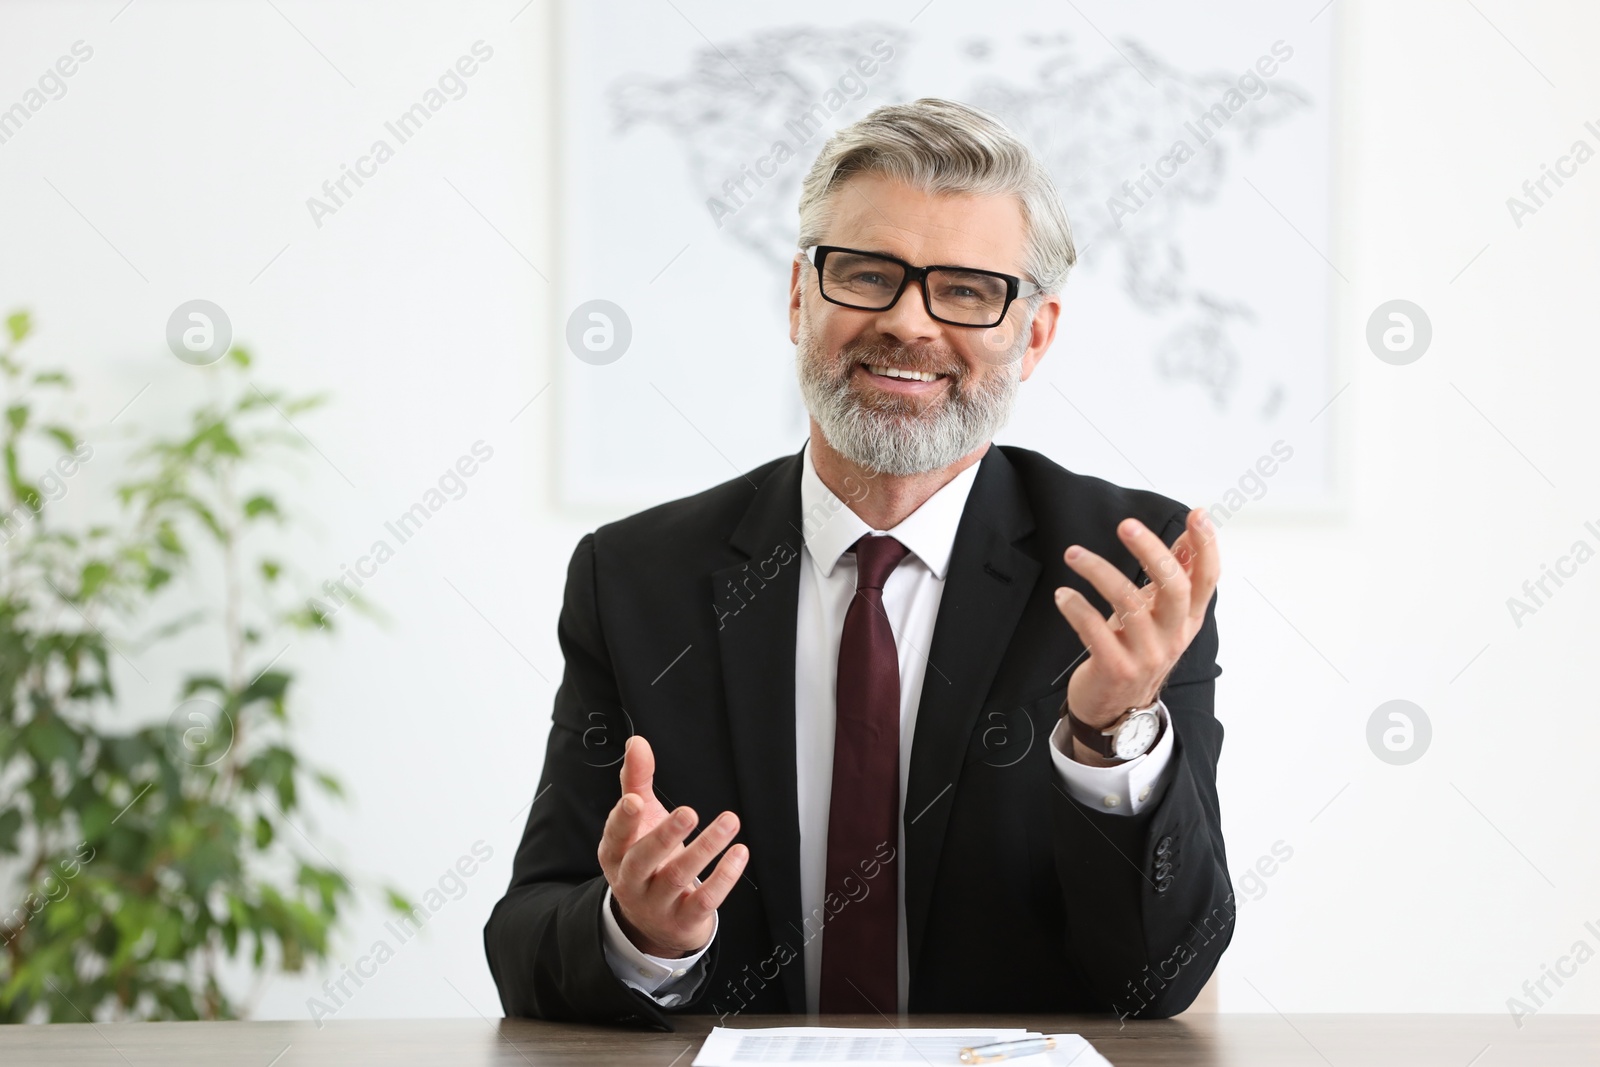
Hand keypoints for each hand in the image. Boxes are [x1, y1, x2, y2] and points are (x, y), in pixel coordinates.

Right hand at [597, 735, 746, 957]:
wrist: (654, 922)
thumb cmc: (647, 860)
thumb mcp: (639, 821)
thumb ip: (636, 781)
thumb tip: (637, 742)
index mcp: (616, 854)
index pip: (614, 836)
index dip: (623, 820)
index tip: (635, 800)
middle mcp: (631, 881)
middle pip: (642, 860)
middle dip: (664, 836)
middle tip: (688, 812)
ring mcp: (657, 903)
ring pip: (678, 878)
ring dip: (705, 849)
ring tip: (728, 822)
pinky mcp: (683, 920)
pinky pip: (704, 900)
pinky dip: (723, 877)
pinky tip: (739, 853)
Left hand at [1054, 508, 1220, 738]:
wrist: (1116, 709)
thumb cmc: (1137, 651)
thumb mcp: (1161, 616)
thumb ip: (1175, 577)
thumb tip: (1188, 534)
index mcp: (1187, 619)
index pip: (1207, 579)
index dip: (1207, 547)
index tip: (1198, 515)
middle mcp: (1172, 636)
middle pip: (1174, 587)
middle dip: (1151, 551)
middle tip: (1126, 525)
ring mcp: (1146, 654)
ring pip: (1128, 604)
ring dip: (1098, 571)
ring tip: (1073, 555)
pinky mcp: (1115, 667)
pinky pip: (1095, 630)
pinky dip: (1076, 607)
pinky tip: (1063, 594)